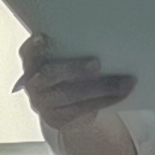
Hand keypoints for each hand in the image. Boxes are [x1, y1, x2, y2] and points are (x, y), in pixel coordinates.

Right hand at [18, 38, 137, 130]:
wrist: (65, 105)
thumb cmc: (68, 71)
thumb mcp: (62, 57)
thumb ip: (67, 48)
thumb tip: (100, 35)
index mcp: (31, 61)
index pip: (28, 52)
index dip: (34, 46)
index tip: (43, 37)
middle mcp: (32, 83)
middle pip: (50, 75)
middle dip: (74, 69)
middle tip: (96, 64)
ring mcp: (43, 104)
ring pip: (72, 95)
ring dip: (102, 88)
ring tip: (125, 82)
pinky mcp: (57, 120)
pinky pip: (84, 110)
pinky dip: (106, 100)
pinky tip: (123, 93)